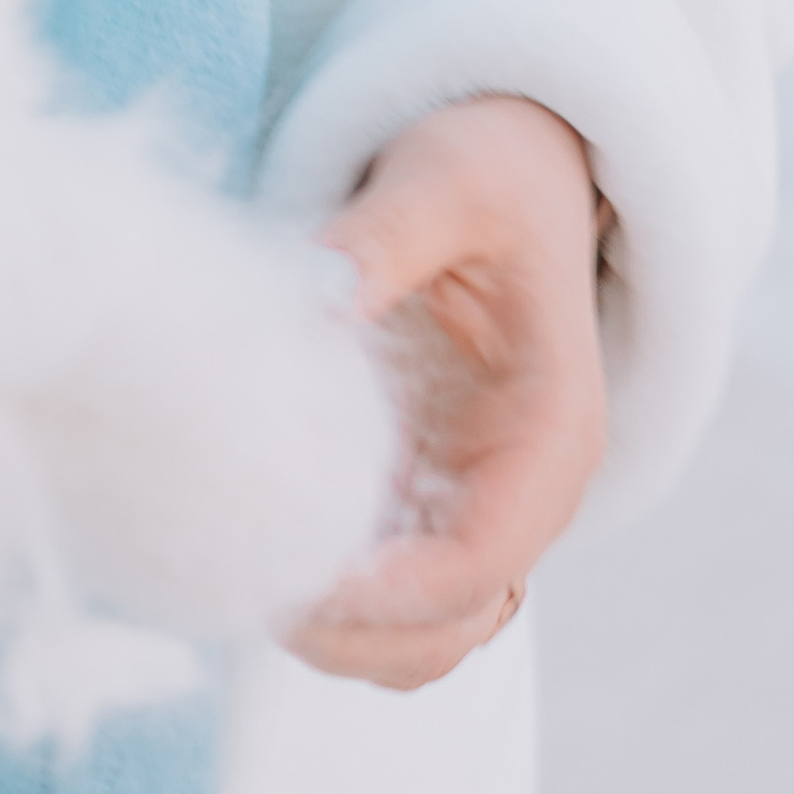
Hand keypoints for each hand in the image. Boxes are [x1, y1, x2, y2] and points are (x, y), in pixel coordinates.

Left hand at [282, 95, 606, 692]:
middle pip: (453, 626)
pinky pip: (394, 584)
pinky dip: (336, 596)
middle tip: (245, 592)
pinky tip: (259, 547)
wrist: (517, 158)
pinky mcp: (436, 489)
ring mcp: (482, 497)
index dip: (389, 594)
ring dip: (341, 633)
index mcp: (552, 431)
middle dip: (355, 635)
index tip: (294, 579)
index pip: (483, 564)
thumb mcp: (442, 179)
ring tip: (241, 581)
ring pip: (425, 630)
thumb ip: (380, 237)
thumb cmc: (488, 165)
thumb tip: (312, 303)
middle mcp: (527, 487)